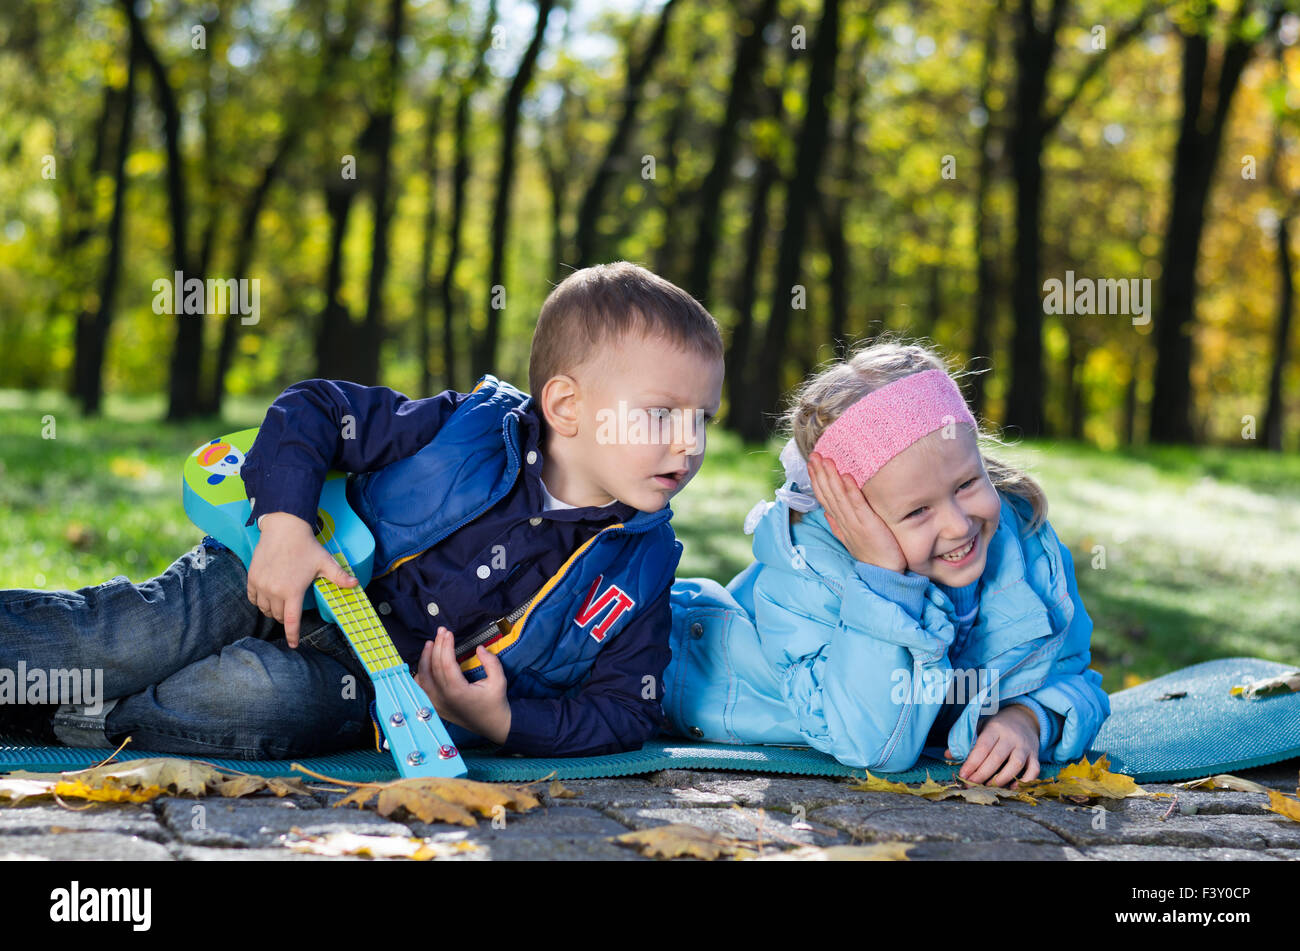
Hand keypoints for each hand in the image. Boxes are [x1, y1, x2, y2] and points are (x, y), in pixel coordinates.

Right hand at [247, 511, 358, 647]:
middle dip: (284, 618)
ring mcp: (261, 585)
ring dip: (272, 611)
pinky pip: (253, 598)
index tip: (293, 645)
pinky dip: (259, 601)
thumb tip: (355, 584)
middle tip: (291, 611)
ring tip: (280, 604)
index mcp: (293, 591)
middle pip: (278, 616)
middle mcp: (275, 591)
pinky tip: (266, 597)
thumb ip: (339, 576)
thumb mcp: (325, 562)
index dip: (292, 635)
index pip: (291, 621)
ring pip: (264, 609)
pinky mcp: (252, 578)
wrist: (284, 528)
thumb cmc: (306, 546)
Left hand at [415, 627, 511, 744]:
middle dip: (436, 646)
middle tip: (441, 632)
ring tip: (430, 643)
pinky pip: (422, 689)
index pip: (446, 663)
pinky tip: (424, 664)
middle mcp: (444, 698)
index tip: (448, 633)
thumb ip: (491, 662)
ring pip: (423, 678)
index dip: (445, 646)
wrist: (494, 726)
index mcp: (458, 691)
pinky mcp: (437, 706)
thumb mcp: (499, 681)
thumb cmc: (496, 703)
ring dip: (425, 659)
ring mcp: (438, 704)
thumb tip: (479, 648)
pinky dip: (420, 675)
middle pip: (433, 667)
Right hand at [807, 452, 906, 572]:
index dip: (817, 479)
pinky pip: (856, 504)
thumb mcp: (851, 538)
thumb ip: (838, 524)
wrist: (883, 572)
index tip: (812, 463)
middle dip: (819, 473)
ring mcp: (854, 523)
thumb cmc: (871, 554)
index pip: (824, 497)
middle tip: (814, 454)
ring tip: (826, 460)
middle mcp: (843, 521)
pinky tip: (845, 475)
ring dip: (830, 477)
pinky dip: (850, 490)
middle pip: (828, 493)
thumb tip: (827, 512)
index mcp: (840, 522)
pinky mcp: (867, 525)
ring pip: (838, 496)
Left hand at [944, 704, 1040, 787]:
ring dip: (1002, 779)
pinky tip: (1012, 788)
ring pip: (1016, 764)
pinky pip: (1034, 770)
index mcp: (995, 729)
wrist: (1024, 718)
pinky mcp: (1035, 755)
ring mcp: (1025, 746)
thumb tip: (947, 755)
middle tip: (971, 785)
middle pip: (997, 757)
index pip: (982, 747)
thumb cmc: (997, 726)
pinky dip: (1025, 781)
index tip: (963, 775)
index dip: (972, 763)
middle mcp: (1011, 737)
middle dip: (983, 774)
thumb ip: (965, 741)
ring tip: (988, 787)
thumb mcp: (980, 727)